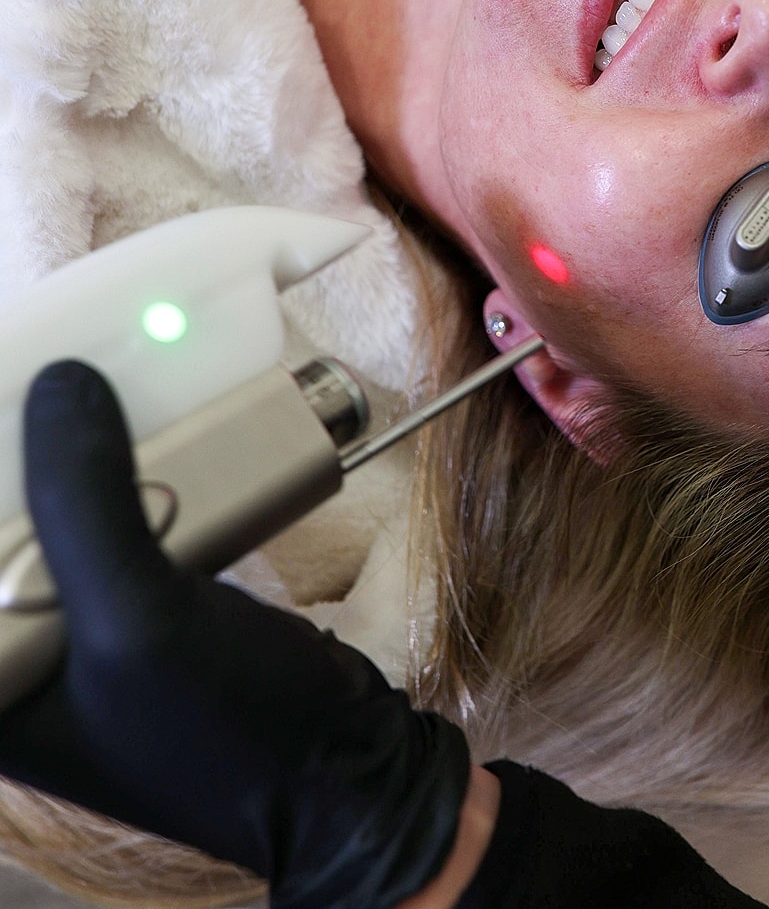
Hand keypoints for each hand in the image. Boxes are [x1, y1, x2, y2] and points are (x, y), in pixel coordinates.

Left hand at [0, 361, 471, 908]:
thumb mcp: (139, 621)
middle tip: (54, 386)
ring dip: (77, 461)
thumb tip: (59, 379)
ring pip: (56, 521)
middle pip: (5, 533)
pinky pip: (118, 525)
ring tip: (92, 392)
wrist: (353, 770)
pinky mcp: (146, 608)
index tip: (5, 398)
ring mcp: (83, 635)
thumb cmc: (228, 727)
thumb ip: (86, 503)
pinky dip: (133, 479)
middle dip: (26, 462)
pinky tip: (149, 434)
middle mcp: (20, 659)